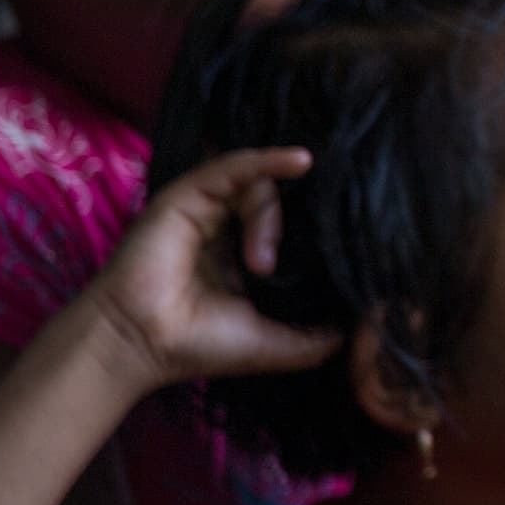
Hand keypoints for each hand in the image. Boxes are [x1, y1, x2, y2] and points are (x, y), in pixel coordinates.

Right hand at [83, 148, 344, 390]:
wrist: (142, 344)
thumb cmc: (198, 346)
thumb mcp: (273, 345)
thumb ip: (315, 340)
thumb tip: (362, 333)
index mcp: (241, 256)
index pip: (289, 224)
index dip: (313, 226)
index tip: (338, 241)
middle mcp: (224, 228)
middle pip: (279, 203)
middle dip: (288, 230)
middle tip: (270, 271)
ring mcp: (204, 209)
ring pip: (260, 187)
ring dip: (269, 220)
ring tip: (258, 264)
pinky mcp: (186, 195)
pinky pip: (236, 165)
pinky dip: (270, 159)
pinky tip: (300, 161)